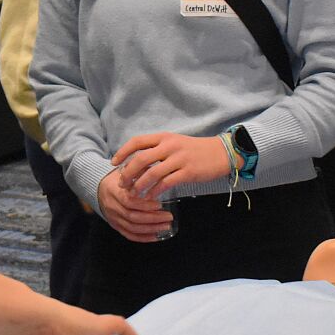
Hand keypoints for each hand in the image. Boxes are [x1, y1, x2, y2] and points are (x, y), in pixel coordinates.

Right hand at [97, 168, 175, 243]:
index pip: (129, 201)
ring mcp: (113, 217)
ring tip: (166, 226)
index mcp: (114, 191)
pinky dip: (143, 238)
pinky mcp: (116, 225)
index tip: (160, 204)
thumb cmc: (118, 178)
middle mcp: (112, 206)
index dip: (145, 205)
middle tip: (168, 216)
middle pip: (132, 217)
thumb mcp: (127, 170)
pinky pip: (129, 235)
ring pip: (132, 228)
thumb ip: (141, 170)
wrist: (100, 187)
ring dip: (151, 229)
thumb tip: (160, 171)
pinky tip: (156, 236)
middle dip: (152, 218)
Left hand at [112, 132, 231, 200]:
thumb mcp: (174, 143)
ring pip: (152, 173)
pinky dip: (155, 191)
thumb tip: (136, 162)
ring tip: (133, 194)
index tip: (113, 163)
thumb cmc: (194, 150)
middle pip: (140, 159)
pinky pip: (166, 183)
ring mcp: (179, 159)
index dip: (122, 152)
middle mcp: (169, 146)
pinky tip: (150, 197)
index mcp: (163, 137)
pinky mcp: (188, 172)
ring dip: (139, 185)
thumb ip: (157, 150)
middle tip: (122, 184)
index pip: (137, 141)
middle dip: (128, 173)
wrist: (221, 153)